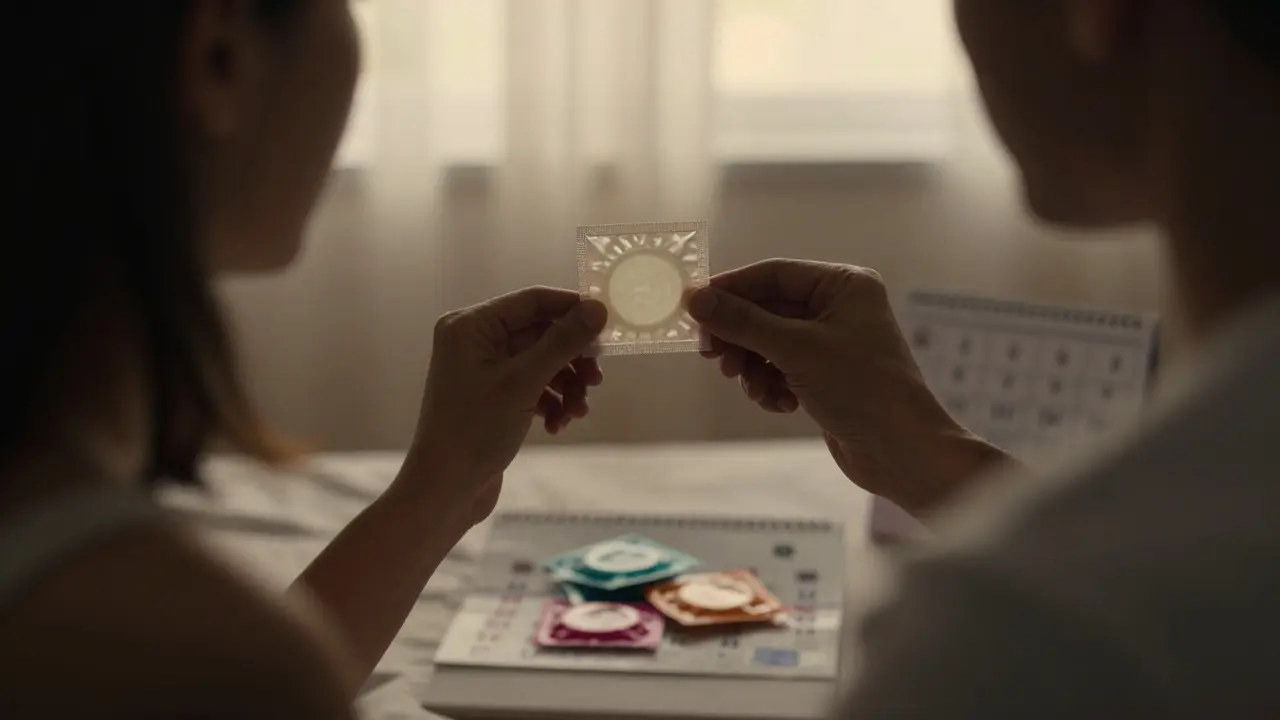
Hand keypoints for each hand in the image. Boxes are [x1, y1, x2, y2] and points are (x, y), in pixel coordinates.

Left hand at [408, 287, 607, 521]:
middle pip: (540, 333)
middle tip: (597, 380)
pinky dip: (550, 402)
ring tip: (578, 412)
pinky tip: (557, 425)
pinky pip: (533, 386)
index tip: (608, 325)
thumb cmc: (474, 431)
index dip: (571, 309)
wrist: (444, 491)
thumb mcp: (523, 383)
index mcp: (471, 326)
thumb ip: (562, 343)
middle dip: (571, 359)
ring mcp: (484, 371)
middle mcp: (474, 341)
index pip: (532, 301)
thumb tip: (597, 308)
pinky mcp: (494, 397)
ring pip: (541, 363)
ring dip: (566, 385)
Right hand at [685, 259, 1006, 514]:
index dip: (731, 289)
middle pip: (767, 310)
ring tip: (753, 389)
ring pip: (770, 343)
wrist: (902, 452)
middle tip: (713, 357)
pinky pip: (782, 369)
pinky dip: (772, 386)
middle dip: (741, 337)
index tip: (693, 308)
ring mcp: (832, 343)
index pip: (772, 274)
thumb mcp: (795, 350)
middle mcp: (839, 308)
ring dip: (754, 367)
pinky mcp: (826, 376)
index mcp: (843, 285)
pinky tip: (779, 405)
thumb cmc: (862, 390)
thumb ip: (742, 322)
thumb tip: (694, 298)